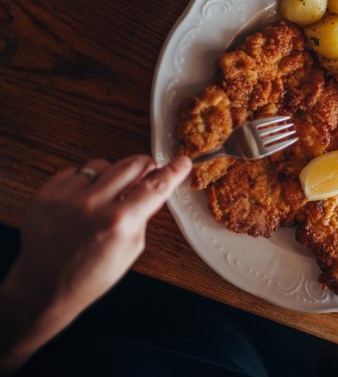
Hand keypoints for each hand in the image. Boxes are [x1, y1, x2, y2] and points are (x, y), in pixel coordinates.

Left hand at [0, 155, 190, 372]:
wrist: (44, 285)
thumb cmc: (88, 276)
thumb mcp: (130, 249)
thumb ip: (142, 216)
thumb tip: (152, 190)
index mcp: (119, 222)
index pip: (156, 186)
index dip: (173, 171)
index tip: (182, 162)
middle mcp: (93, 204)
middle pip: (132, 164)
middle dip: (145, 166)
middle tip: (148, 172)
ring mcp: (67, 196)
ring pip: (103, 164)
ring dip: (112, 175)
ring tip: (107, 196)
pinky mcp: (48, 192)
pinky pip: (76, 171)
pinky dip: (85, 181)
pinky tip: (84, 200)